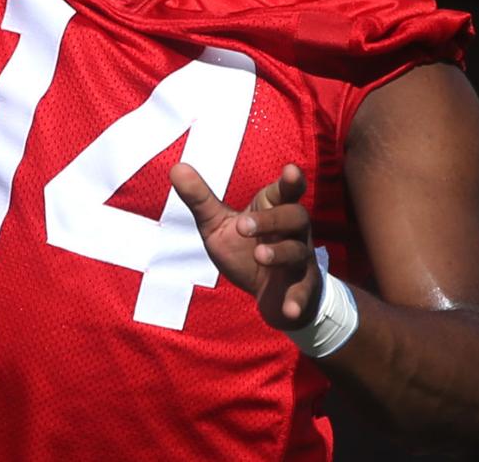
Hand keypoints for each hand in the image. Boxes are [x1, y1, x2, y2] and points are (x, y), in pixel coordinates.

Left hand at [170, 162, 321, 330]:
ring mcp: (299, 259)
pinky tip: (290, 311)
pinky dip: (297, 301)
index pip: (286, 190)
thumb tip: (175, 167)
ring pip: (298, 251)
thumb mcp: (217, 224)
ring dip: (280, 252)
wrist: (267, 294)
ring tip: (259, 256)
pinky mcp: (300, 288)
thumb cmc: (243, 249)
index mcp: (273, 208)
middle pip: (295, 216)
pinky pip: (303, 292)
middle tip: (243, 226)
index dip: (291, 181)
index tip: (290, 170)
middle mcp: (292, 231)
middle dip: (271, 219)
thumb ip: (200, 198)